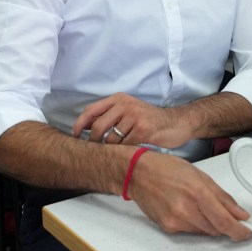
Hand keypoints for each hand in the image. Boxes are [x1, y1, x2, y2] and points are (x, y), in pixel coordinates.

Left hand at [72, 93, 192, 148]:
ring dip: (112, 149)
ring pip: (111, 139)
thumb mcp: (129, 111)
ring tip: (119, 151)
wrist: (176, 123)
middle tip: (95, 150)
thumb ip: (110, 115)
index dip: (80, 123)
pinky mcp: (144, 129)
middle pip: (98, 126)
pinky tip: (130, 152)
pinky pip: (125, 145)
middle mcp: (125, 104)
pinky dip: (125, 151)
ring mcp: (135, 116)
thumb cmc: (149, 120)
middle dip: (94, 141)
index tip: (75, 135)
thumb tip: (86, 126)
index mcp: (119, 99)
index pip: (92, 110)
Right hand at [126, 151, 251, 240]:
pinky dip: (195, 223)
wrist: (138, 173)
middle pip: (216, 228)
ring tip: (199, 204)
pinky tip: (187, 208)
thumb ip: (222, 196)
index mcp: (198, 192)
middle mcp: (186, 209)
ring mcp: (176, 220)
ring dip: (209, 223)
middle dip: (225, 224)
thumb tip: (239, 212)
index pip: (224, 220)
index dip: (239, 230)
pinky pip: (190, 231)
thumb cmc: (166, 168)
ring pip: (204, 231)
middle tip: (228, 216)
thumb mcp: (200, 175)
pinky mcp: (168, 227)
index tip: (246, 231)